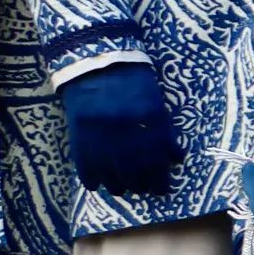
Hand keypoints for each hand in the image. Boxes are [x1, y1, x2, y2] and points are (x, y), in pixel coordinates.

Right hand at [59, 63, 179, 196]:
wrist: (98, 64)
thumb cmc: (134, 83)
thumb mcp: (157, 104)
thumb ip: (166, 133)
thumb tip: (175, 159)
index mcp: (147, 120)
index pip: (155, 160)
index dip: (158, 180)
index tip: (160, 190)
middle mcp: (124, 129)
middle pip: (131, 169)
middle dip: (138, 185)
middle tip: (141, 190)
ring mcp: (98, 131)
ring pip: (107, 170)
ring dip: (115, 185)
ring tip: (121, 189)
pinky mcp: (78, 131)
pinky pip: (83, 162)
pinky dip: (89, 177)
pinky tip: (95, 185)